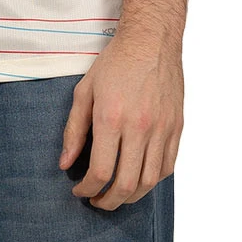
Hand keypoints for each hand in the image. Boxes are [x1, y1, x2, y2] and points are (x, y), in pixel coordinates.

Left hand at [59, 34, 183, 209]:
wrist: (151, 40)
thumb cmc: (115, 62)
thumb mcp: (85, 90)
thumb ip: (74, 129)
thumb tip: (65, 163)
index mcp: (111, 117)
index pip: (100, 171)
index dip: (87, 188)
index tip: (79, 189)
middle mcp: (139, 127)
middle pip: (126, 185)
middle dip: (108, 202)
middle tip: (97, 201)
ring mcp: (161, 129)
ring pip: (148, 182)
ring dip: (131, 197)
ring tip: (116, 195)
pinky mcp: (177, 128)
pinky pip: (167, 168)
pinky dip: (152, 181)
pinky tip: (138, 179)